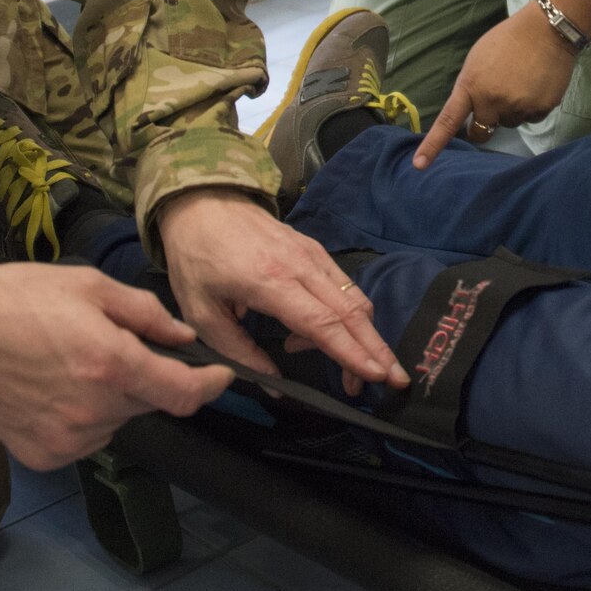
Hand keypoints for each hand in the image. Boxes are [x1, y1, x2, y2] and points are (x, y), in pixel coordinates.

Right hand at [0, 263, 231, 470]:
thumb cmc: (17, 299)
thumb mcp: (89, 286)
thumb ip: (145, 314)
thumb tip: (183, 337)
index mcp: (110, 364)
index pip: (183, 394)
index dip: (210, 386)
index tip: (219, 375)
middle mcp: (94, 410)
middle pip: (148, 402)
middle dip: (144, 376)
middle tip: (109, 345)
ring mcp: (68, 439)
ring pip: (117, 419)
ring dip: (113, 397)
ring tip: (71, 362)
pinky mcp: (45, 456)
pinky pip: (86, 436)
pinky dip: (83, 416)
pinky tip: (52, 388)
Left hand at [157, 190, 406, 394]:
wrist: (203, 203)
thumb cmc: (197, 259)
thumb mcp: (201, 313)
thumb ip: (238, 352)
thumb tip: (274, 388)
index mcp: (270, 281)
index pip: (322, 322)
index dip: (351, 352)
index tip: (375, 375)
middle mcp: (300, 266)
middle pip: (351, 312)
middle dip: (376, 350)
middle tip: (394, 382)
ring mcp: (312, 254)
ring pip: (355, 298)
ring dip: (365, 337)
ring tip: (355, 371)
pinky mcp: (315, 249)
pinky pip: (344, 286)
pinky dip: (348, 316)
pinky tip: (324, 336)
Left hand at [415, 3, 576, 167]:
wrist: (546, 29)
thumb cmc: (507, 40)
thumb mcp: (477, 59)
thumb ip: (471, 86)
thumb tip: (473, 110)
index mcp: (471, 85)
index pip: (448, 121)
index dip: (433, 145)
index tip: (420, 165)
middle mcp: (492, 100)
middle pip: (482, 132)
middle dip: (484, 126)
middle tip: (494, 104)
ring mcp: (518, 106)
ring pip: (509, 122)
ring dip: (512, 109)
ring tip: (521, 80)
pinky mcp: (541, 108)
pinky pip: (531, 118)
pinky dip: (532, 106)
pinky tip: (536, 84)